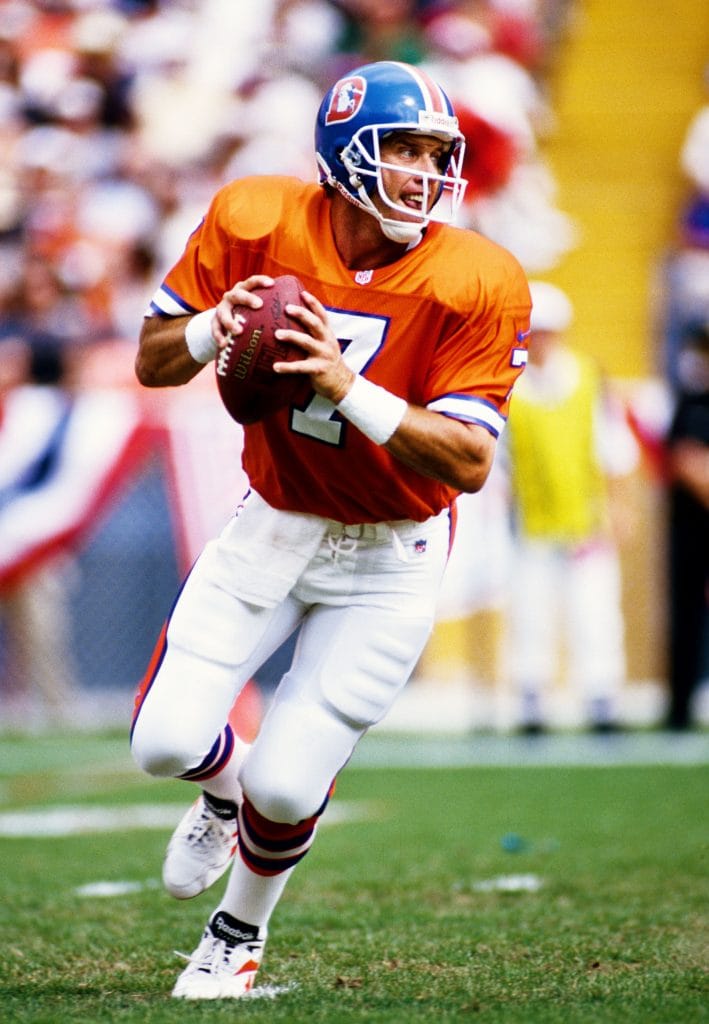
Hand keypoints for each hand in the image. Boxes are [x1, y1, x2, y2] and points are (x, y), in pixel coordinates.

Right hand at [213, 275, 275, 347]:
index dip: (261, 281)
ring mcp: (221, 310)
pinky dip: (219, 336)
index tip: (272, 284)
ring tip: (238, 331)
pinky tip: (224, 344)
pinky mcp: (214, 323)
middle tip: (258, 305)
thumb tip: (301, 309)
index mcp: (244, 290)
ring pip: (223, 313)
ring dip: (230, 322)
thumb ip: (273, 307)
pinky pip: (215, 329)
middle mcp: (231, 297)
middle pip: (238, 294)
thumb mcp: (259, 309)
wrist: (226, 323)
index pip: (252, 282)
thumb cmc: (251, 316)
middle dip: (248, 299)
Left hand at [272, 290, 354, 404]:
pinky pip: (301, 367)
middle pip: (315, 323)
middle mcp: (327, 341)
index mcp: (328, 334)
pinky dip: (287, 367)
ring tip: (277, 334)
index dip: (313, 303)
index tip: (302, 292)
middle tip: (286, 308)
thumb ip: (313, 335)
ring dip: (291, 336)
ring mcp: (323, 355)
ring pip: (307, 342)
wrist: (341, 383)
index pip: (322, 314)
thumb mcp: (324, 344)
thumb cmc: (327, 362)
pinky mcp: (318, 369)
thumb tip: (290, 324)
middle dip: (301, 314)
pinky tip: (275, 367)